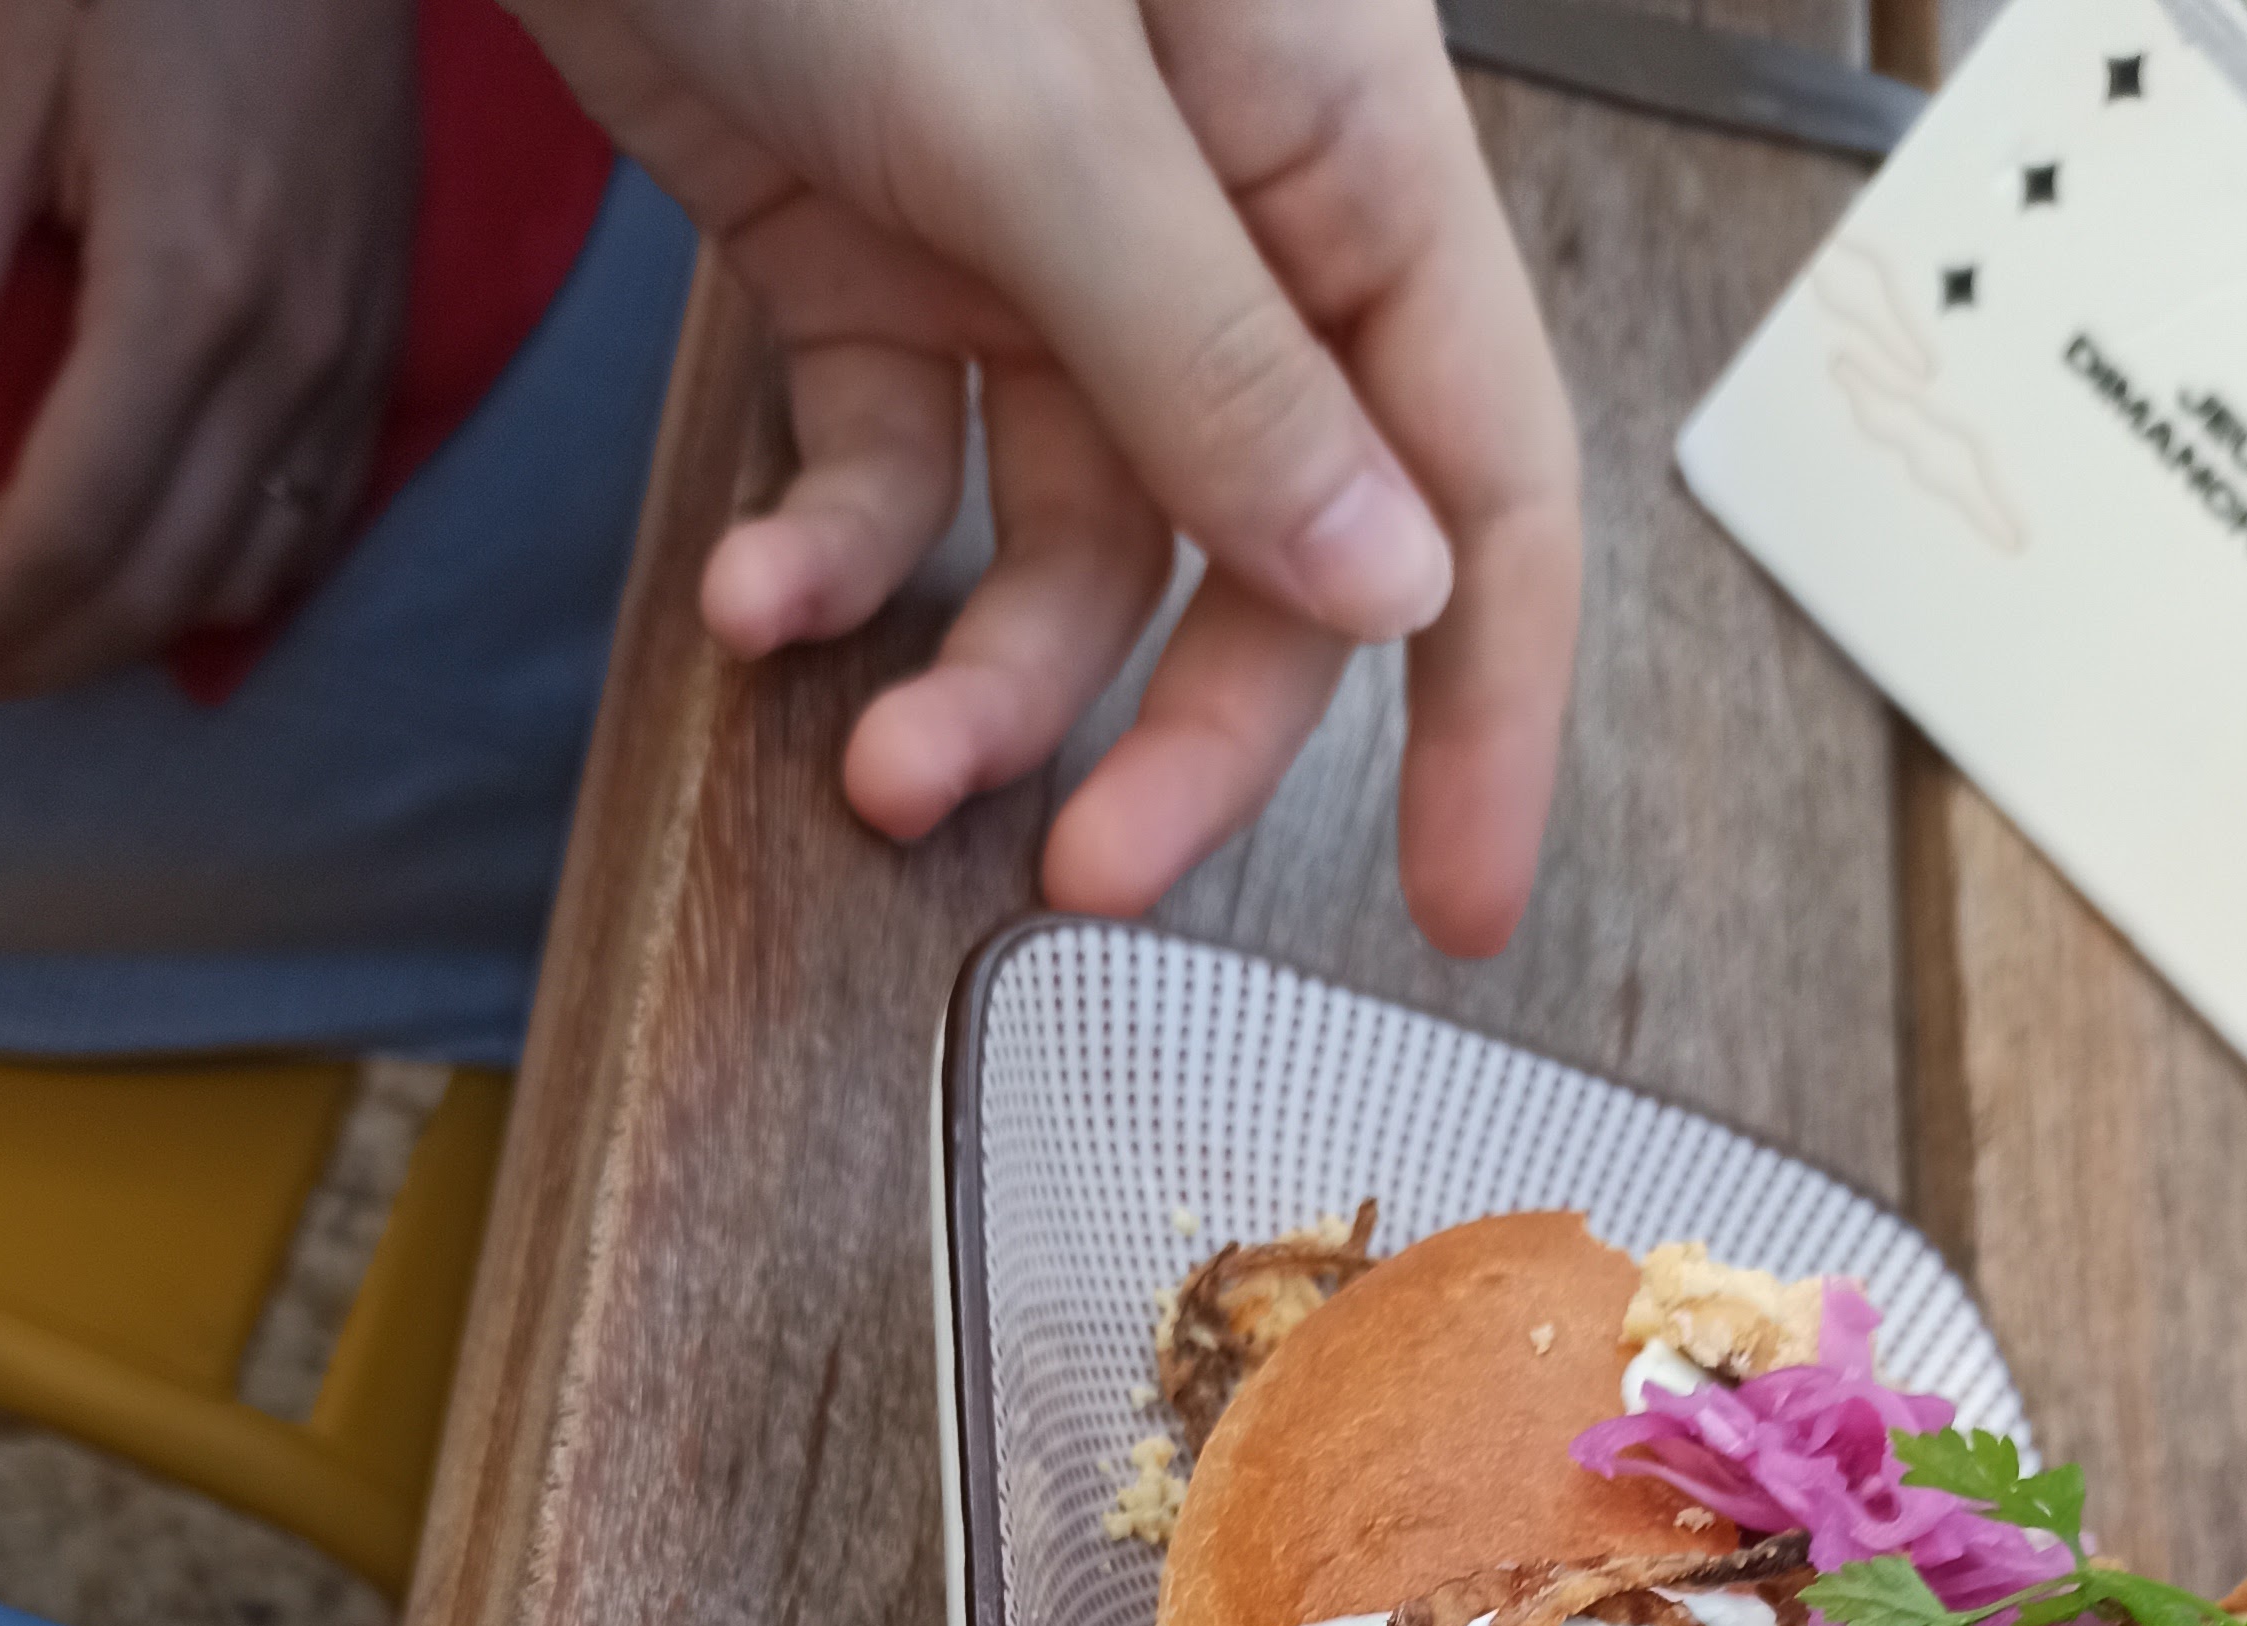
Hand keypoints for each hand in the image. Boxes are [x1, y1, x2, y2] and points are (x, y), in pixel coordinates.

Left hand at [0, 0, 418, 701]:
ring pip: (235, 586)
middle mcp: (285, 360)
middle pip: (150, 590)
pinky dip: (211, 588)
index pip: (64, 529)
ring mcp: (349, 373)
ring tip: (10, 615)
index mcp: (185, 291)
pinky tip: (132, 564)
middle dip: (24, 658)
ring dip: (114, 634)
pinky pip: (304, 537)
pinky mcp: (379, 364)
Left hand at [501, 0, 1580, 954]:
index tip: (1463, 901)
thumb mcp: (1041, 103)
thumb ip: (1209, 358)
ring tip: (868, 768)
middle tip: (1081, 874)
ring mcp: (1042, 234)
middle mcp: (1216, 203)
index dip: (1489, 697)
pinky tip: (757, 609)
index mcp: (1334, 130)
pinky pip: (896, 470)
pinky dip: (830, 563)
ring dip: (976, 682)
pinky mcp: (873, 246)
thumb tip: (1387, 585)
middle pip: (1269, 552)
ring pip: (1072, 545)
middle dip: (1175, 735)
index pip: (1481, 459)